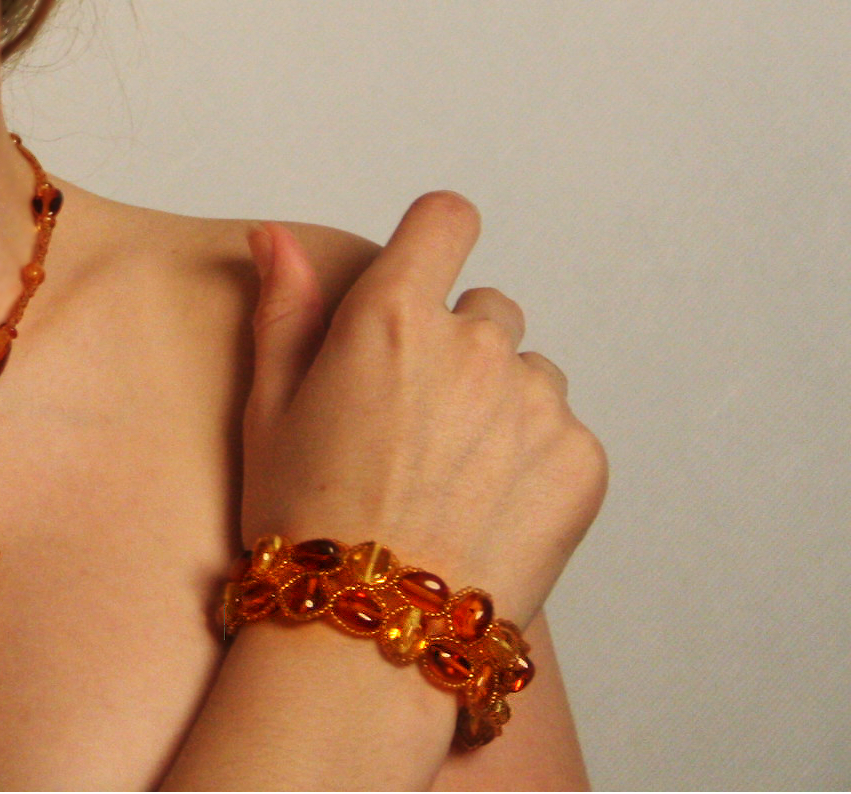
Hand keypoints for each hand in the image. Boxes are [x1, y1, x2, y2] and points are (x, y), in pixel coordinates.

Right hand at [241, 192, 607, 623]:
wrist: (372, 629)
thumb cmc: (302, 519)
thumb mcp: (269, 406)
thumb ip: (285, 308)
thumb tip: (276, 238)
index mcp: (391, 316)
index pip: (447, 220)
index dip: (439, 236)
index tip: (430, 266)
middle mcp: (473, 345)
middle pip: (488, 309)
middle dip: (459, 349)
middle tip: (417, 424)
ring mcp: (535, 403)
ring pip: (529, 375)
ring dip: (503, 406)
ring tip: (454, 478)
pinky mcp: (581, 460)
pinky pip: (564, 433)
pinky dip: (535, 461)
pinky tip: (486, 510)